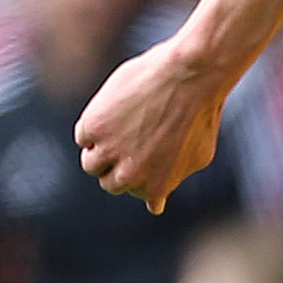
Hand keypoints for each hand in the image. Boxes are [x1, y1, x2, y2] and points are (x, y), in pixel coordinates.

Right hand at [74, 38, 230, 214]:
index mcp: (157, 186)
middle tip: (132, 140)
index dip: (140, 172)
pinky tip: (116, 111)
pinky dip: (94, 126)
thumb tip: (155, 205)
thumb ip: (173, 179)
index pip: (134, 192)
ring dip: (101, 150)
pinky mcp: (94, 128)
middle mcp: (130, 175)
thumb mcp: (196, 155)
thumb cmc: (199, 112)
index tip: (147, 153)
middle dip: (117, 166)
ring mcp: (110, 152)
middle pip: (109, 183)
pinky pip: (83, 136)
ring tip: (121, 127)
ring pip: (91, 164)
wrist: (190, 76)